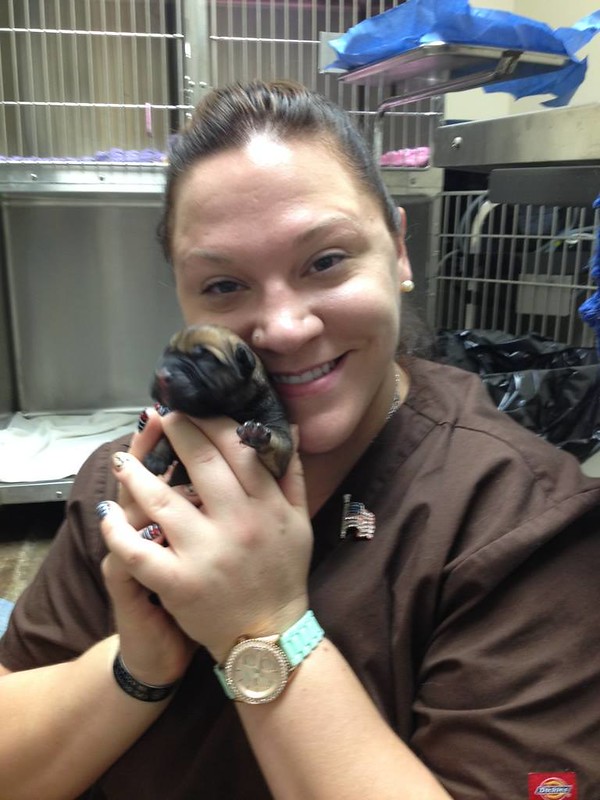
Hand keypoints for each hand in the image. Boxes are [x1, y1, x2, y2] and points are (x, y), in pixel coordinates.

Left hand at [101, 414, 312, 662]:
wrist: (267, 636)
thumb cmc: (283, 573)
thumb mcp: (299, 521)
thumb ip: (292, 473)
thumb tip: (288, 426)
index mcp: (267, 505)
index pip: (237, 447)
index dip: (211, 421)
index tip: (194, 408)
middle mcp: (238, 522)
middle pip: (201, 462)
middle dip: (177, 431)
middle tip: (161, 416)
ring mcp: (205, 553)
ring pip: (161, 499)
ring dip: (136, 472)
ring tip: (123, 457)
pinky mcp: (178, 582)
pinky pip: (137, 551)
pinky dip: (117, 530)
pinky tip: (108, 513)